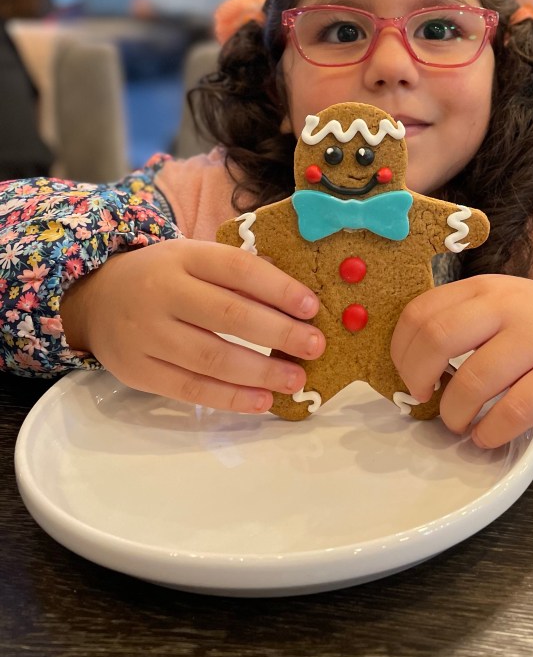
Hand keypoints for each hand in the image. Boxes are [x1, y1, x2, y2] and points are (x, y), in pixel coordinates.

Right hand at [60, 239, 324, 413]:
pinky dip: (230, 398)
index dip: (278, 288)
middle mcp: (161, 292)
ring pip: (210, 357)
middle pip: (228, 315)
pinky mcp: (137, 371)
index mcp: (183, 256)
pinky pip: (190, 389)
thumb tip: (298, 303)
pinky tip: (261, 400)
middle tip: (315, 347)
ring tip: (295, 378)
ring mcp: (146, 334)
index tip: (312, 307)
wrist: (95, 298)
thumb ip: (237, 275)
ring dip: (260, 372)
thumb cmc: (164, 277)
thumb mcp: (193, 259)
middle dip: (278, 333)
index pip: (237, 269)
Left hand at [391, 275, 532, 448]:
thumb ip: (460, 323)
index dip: (401, 352)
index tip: (406, 377)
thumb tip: (409, 367)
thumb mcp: (501, 306)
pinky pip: (515, 410)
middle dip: (417, 378)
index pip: (420, 313)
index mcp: (484, 289)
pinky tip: (487, 436)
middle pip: (438, 338)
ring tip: (459, 424)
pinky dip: (491, 432)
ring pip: (474, 381)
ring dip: (454, 414)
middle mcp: (508, 306)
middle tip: (424, 400)